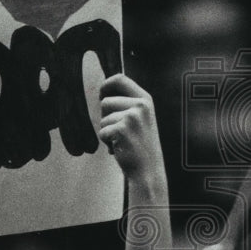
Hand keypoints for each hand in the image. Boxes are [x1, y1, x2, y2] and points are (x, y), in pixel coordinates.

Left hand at [98, 74, 167, 197]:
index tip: (102, 95)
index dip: (106, 85)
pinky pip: (102, 132)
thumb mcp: (141, 118)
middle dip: (106, 117)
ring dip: (107, 131)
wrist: (148, 170)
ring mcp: (132, 117)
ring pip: (103, 118)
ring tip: (122, 141)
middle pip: (106, 101)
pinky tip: (120, 148)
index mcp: (146, 99)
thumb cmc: (141, 146)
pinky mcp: (122, 129)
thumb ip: (128, 104)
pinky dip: (107, 142)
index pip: (120, 78)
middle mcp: (141, 105)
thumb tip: (104, 92)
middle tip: (120, 131)